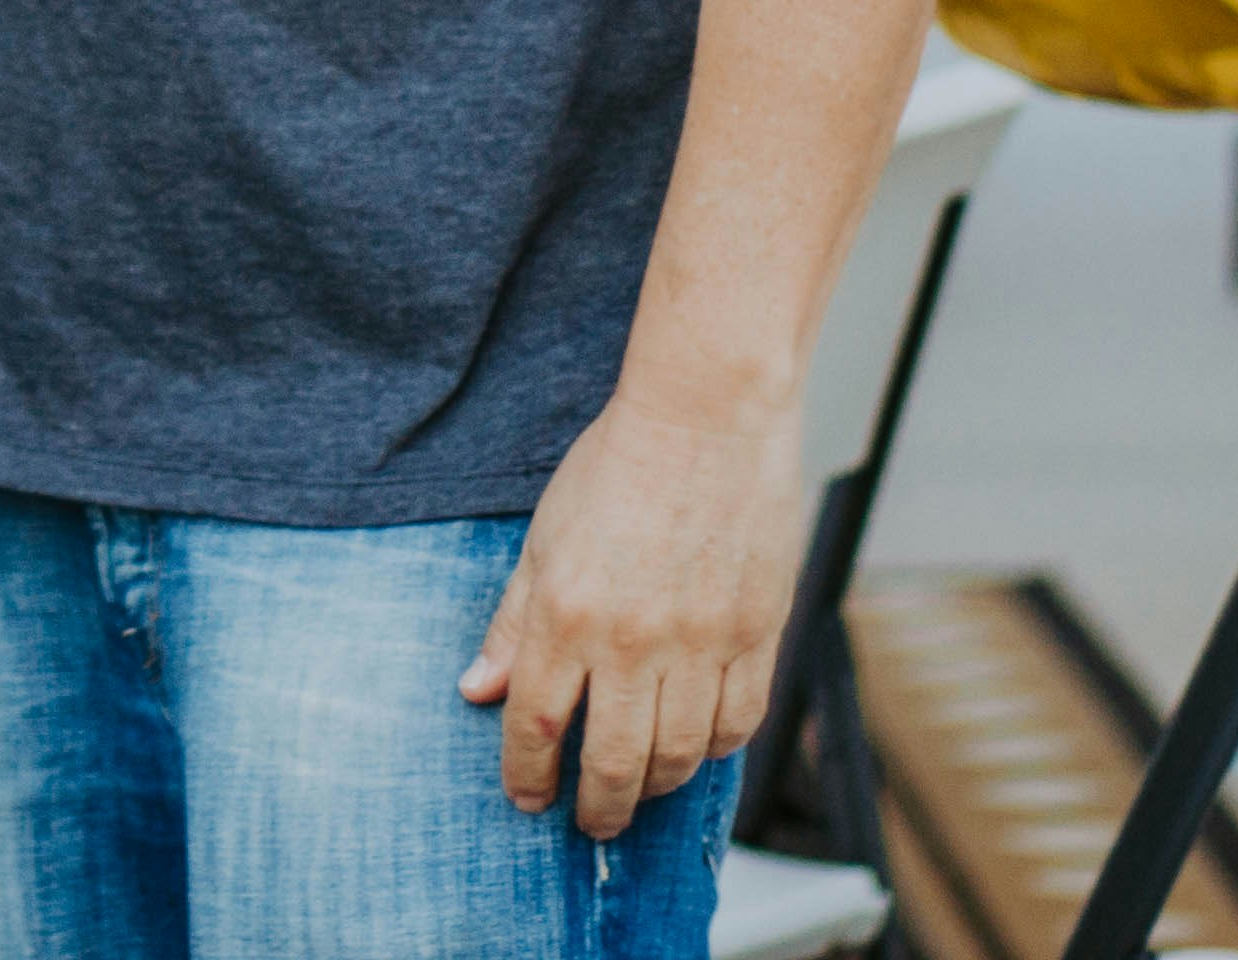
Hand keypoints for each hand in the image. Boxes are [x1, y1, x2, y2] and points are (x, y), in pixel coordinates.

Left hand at [461, 376, 800, 837]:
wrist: (708, 415)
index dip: (528, 776)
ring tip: (639, 793)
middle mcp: (634, 639)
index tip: (527, 799)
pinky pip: (737, 722)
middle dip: (596, 808)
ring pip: (678, 755)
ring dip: (654, 788)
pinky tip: (693, 749)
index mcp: (568, 613)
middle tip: (590, 822)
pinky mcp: (758, 634)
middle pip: (613, 762)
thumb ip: (514, 623)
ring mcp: (703, 642)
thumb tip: (479, 690)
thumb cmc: (620, 464)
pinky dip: (713, 750)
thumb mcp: (544, 539)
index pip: (538, 725)